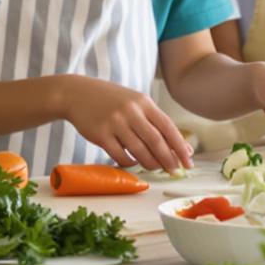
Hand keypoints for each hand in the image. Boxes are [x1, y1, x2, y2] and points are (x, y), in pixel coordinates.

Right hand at [53, 76, 191, 170]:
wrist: (76, 94)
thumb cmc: (110, 100)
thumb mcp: (135, 103)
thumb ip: (155, 121)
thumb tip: (180, 145)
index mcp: (143, 102)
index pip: (168, 127)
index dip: (180, 147)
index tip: (189, 162)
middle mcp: (131, 111)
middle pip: (156, 141)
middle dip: (168, 159)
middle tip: (174, 171)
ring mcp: (115, 123)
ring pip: (139, 150)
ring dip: (150, 163)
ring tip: (155, 168)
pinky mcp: (101, 134)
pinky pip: (120, 155)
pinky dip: (130, 163)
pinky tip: (133, 163)